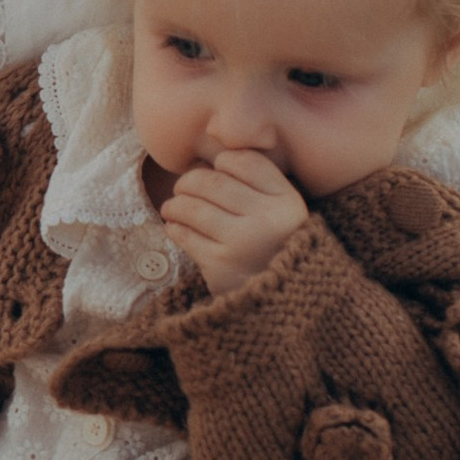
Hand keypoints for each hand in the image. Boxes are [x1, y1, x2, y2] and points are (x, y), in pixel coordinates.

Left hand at [161, 147, 306, 294]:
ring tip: (172, 207)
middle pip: (214, 182)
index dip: (224, 161)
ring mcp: (241, 243)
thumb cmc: (275, 249)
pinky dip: (174, 227)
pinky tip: (176, 227)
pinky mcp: (218, 265)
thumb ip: (258, 185)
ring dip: (175, 204)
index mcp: (287, 201)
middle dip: (190, 181)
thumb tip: (208, 156)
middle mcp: (266, 219)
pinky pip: (184, 234)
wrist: (282, 303)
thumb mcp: (283, 214)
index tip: (217, 170)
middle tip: (182, 187)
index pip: (245, 162)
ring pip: (193, 207)